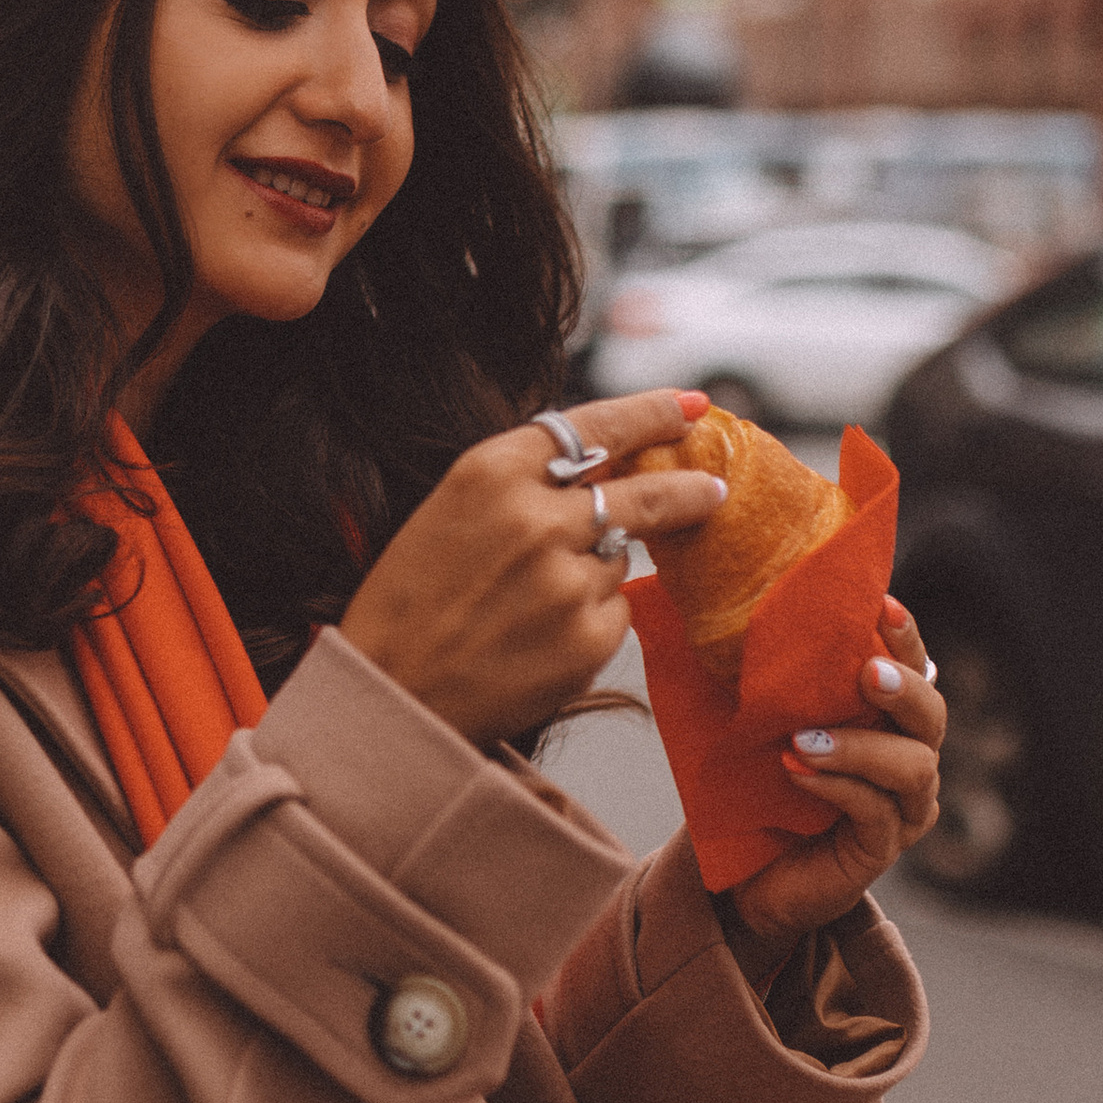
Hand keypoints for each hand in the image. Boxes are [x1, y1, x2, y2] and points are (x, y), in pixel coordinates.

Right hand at [338, 388, 723, 748]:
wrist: (389, 694)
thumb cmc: (408, 600)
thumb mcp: (449, 509)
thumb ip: (522, 480)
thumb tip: (605, 464)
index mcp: (490, 472)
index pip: (595, 426)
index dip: (651, 414)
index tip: (690, 408)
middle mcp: (536, 519)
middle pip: (643, 491)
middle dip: (687, 490)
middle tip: (713, 489)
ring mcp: (568, 581)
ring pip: (621, 557)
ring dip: (597, 568)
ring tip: (530, 602)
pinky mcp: (588, 639)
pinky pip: (616, 612)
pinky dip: (591, 619)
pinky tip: (538, 638)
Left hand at [721, 594, 944, 963]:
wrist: (743, 873)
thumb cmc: (756, 787)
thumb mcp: (757, 724)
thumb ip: (763, 678)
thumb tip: (728, 612)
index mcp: (887, 718)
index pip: (914, 668)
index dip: (906, 638)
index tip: (883, 605)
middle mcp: (909, 759)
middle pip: (933, 715)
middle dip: (903, 688)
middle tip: (866, 673)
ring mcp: (902, 808)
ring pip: (914, 767)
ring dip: (860, 746)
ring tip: (805, 739)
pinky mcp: (882, 849)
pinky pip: (876, 813)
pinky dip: (837, 788)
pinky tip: (797, 773)